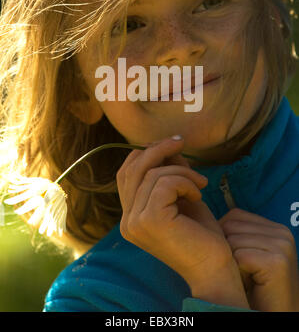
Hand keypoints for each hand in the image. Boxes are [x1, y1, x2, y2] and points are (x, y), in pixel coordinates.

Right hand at [116, 136, 249, 308]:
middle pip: (133, 168)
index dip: (146, 153)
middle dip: (159, 149)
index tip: (172, 145)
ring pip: (152, 173)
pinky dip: (185, 182)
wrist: (215, 268)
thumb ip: (170, 172)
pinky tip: (198, 196)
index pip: (126, 173)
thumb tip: (168, 145)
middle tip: (182, 142)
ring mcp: (135, 222)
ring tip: (200, 184)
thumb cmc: (202, 234)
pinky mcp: (149, 220)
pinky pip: (164, 182)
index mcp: (131, 217)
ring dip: (182, 171)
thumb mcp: (182, 196)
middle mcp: (127, 221)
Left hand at [219, 208, 298, 310]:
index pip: (234, 216)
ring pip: (232, 241)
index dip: (225, 237)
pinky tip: (252, 284)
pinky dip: (238, 273)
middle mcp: (282, 232)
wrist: (275, 317)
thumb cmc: (255, 289)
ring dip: (232, 263)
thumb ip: (237, 233)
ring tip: (248, 278)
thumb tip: (203, 214)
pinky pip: (238, 256)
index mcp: (276, 228)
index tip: (238, 260)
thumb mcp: (249, 253)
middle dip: (227, 250)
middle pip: (230, 226)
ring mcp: (282, 246)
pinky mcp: (276, 262)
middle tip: (244, 272)